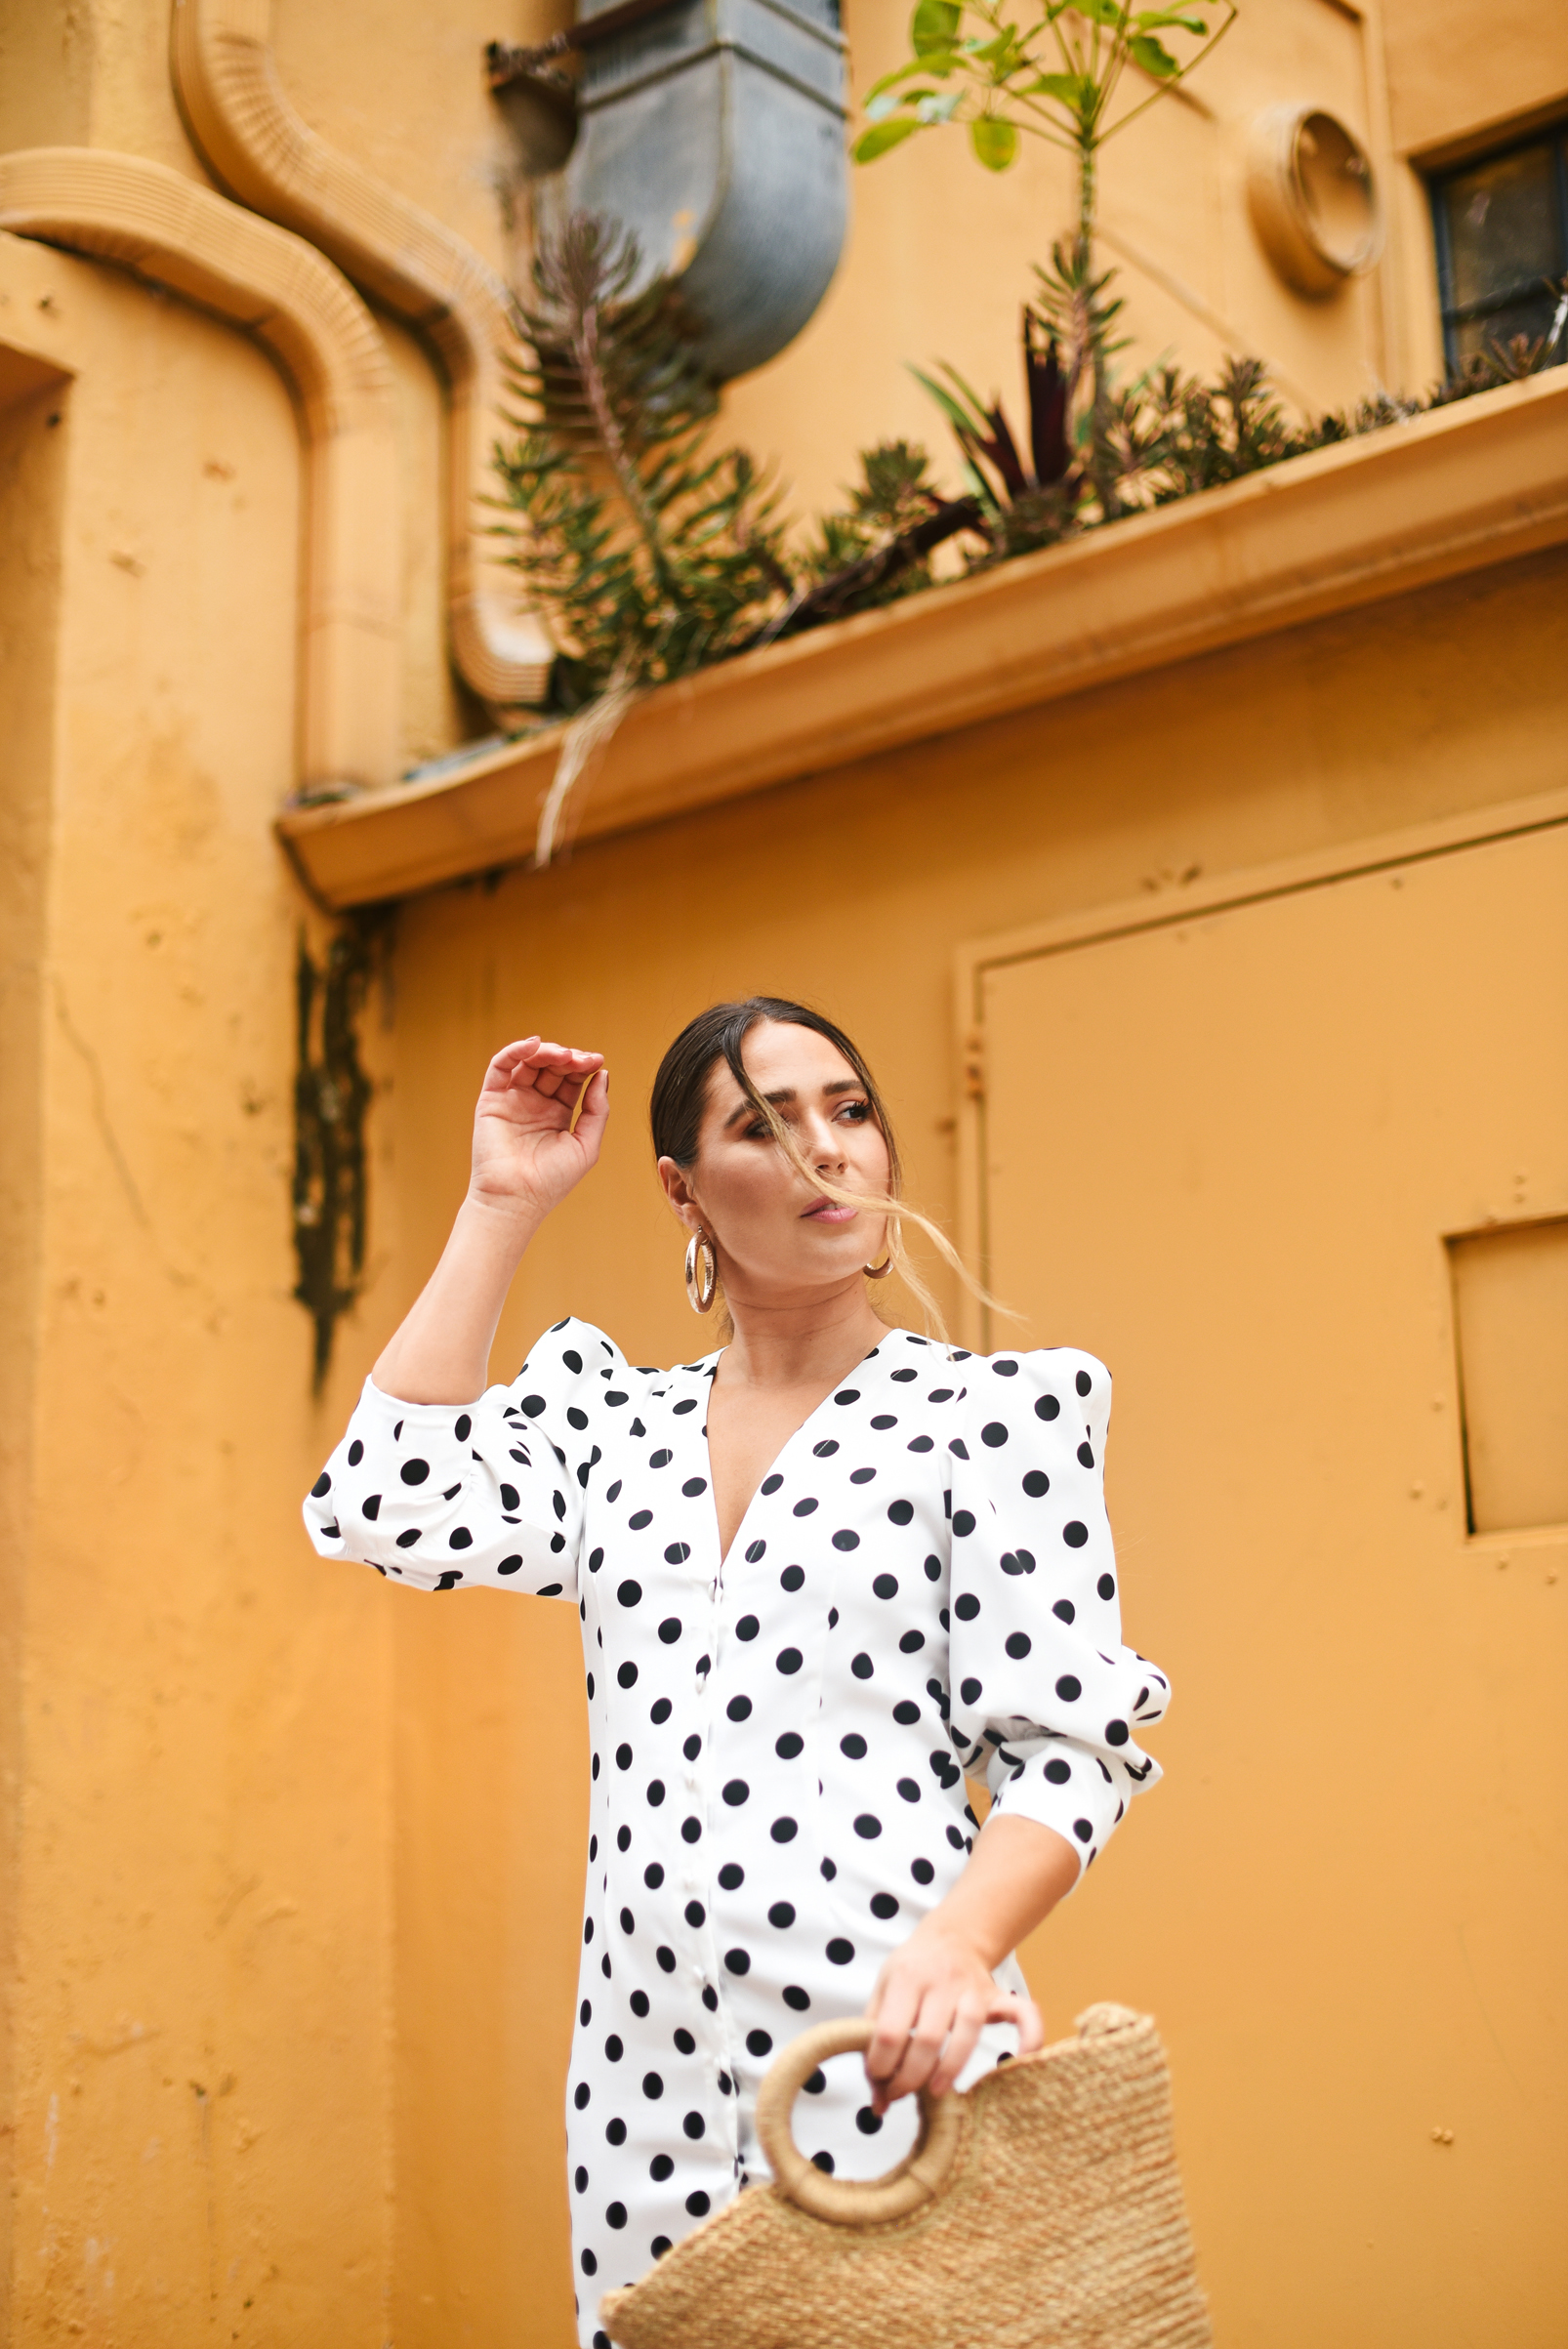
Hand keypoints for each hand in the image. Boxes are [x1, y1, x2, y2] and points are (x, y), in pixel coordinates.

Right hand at [468, 1037, 607, 1217]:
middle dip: (568, 1058)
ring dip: (547, 1051)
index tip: (598, 1061)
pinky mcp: (491, 1099)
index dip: (584, 1066)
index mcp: (556, 1113)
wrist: (516, 1199)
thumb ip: (597, 1110)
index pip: (571, 1079)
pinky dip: (515, 1050)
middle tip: (581, 1059)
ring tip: (562, 1055)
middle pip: (552, 1067)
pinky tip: (534, 1045)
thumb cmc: (551, 1181)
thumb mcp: (586, 1144)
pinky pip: (500, 1067)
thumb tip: (603, 1075)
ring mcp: (512, 1100)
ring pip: (528, 1062)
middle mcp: (534, 1103)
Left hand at [862, 1917, 1041, 2112]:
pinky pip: (1023, 2014)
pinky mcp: (999, 1996)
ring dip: (950, 2069)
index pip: (888, 2032)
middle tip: (902, 2093)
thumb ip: (872, 2041)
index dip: (880, 2066)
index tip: (880, 2081)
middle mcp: (941, 1981)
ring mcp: (973, 1988)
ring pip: (967, 2031)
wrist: (952, 1937)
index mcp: (906, 1978)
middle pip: (928, 2038)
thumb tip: (877, 2101)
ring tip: (936, 2091)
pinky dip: (1029, 2037)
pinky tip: (1019, 2061)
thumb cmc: (912, 1970)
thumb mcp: (882, 1990)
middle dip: (911, 2077)